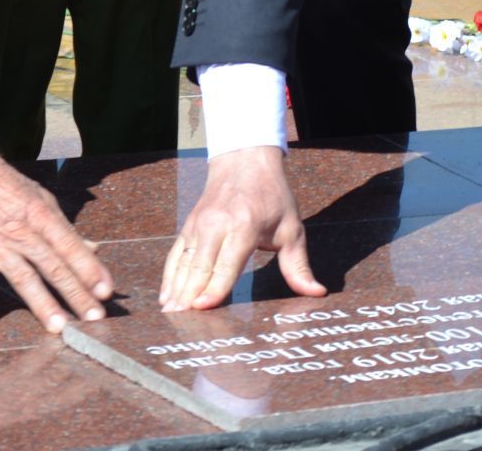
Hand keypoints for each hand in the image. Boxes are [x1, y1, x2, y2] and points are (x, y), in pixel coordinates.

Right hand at [0, 150, 112, 332]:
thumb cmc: (9, 185)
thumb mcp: (43, 199)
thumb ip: (66, 229)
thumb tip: (94, 250)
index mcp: (41, 215)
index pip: (71, 246)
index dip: (90, 269)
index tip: (106, 292)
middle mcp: (21, 232)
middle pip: (53, 267)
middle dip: (76, 293)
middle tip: (94, 317)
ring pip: (22, 278)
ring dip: (41, 303)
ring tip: (58, 327)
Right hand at [160, 147, 324, 312]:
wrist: (244, 160)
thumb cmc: (272, 197)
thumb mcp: (292, 228)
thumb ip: (298, 265)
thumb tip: (316, 293)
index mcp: (244, 226)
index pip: (227, 264)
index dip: (214, 287)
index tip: (202, 307)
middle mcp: (217, 225)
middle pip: (200, 266)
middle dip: (189, 295)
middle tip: (180, 321)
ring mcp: (198, 224)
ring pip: (184, 262)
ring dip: (176, 289)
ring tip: (169, 314)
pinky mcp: (188, 225)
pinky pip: (176, 254)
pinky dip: (169, 276)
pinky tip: (166, 296)